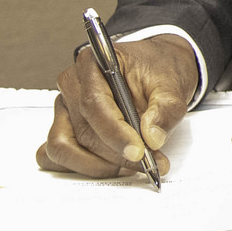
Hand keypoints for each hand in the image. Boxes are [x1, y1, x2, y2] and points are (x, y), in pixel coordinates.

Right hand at [36, 33, 198, 178]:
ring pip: (65, 147)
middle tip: (148, 163)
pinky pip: (58, 157)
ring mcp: (65, 109)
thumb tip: (151, 138)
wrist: (161, 68)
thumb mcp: (173, 85)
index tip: (138, 152)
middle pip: (83, 130)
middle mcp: (72, 85)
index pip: (94, 104)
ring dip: (98, 165)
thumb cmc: (160, 69)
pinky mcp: (64, 128)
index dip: (115, 133)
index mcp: (92, 63)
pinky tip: (112, 166)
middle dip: (115, 154)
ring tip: (133, 166)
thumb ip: (165, 110)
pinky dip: (83, 167)